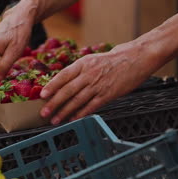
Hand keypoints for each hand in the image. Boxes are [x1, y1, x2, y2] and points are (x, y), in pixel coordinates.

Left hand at [39, 41, 159, 124]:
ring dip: (64, 112)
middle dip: (54, 103)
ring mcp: (98, 85)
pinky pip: (91, 106)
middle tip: (43, 113)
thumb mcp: (91, 60)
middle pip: (67, 90)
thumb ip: (77, 71)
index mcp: (83, 63)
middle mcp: (89, 74)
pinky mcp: (108, 94)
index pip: (63, 75)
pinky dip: (81, 114)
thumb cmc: (111, 60)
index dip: (51, 86)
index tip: (42, 95)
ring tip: (55, 119)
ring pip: (77, 100)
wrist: (135, 58)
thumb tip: (60, 83)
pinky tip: (72, 119)